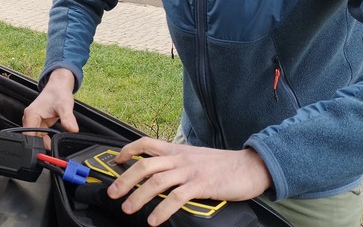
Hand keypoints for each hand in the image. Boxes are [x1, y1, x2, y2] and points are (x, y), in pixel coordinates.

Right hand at [22, 68, 78, 141]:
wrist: (59, 86)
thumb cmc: (59, 93)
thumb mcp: (65, 106)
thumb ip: (68, 119)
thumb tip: (73, 129)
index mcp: (31, 114)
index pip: (28, 137)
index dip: (37, 145)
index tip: (48, 146)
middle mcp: (29, 118)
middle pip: (32, 139)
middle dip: (42, 143)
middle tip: (54, 142)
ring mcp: (33, 121)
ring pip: (36, 138)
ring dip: (45, 140)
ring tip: (55, 135)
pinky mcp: (38, 123)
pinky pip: (40, 135)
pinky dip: (47, 137)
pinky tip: (54, 133)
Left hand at [106, 137, 271, 225]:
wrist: (250, 166)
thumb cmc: (223, 165)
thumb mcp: (195, 158)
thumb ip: (177, 162)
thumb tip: (159, 173)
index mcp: (177, 150)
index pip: (146, 143)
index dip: (129, 150)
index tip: (117, 161)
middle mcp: (180, 158)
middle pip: (145, 164)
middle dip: (125, 179)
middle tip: (112, 193)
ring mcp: (190, 171)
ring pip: (157, 180)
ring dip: (139, 196)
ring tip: (128, 209)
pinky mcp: (202, 185)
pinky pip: (177, 197)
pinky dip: (162, 209)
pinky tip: (154, 220)